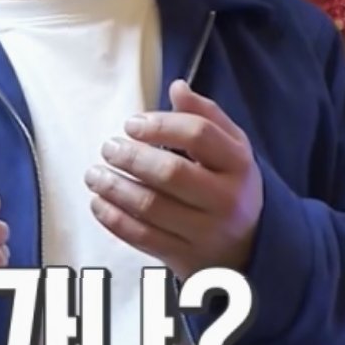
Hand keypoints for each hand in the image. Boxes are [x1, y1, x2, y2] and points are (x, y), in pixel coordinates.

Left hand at [85, 82, 262, 277]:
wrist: (251, 247)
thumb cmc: (229, 186)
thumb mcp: (231, 148)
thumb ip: (206, 116)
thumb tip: (177, 86)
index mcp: (239, 165)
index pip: (198, 134)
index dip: (159, 124)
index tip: (131, 124)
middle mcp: (226, 199)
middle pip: (170, 172)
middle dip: (130, 157)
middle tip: (107, 148)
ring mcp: (206, 232)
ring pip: (151, 207)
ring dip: (113, 187)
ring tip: (94, 174)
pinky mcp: (186, 258)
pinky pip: (141, 237)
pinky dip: (113, 218)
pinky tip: (98, 203)